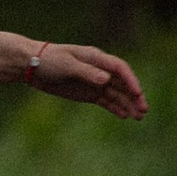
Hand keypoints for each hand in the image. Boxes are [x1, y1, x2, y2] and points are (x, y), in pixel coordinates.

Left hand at [29, 42, 146, 119]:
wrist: (32, 65)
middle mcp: (99, 70)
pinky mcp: (88, 93)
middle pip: (122, 83)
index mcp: (96, 58)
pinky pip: (106, 101)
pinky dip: (116, 108)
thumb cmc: (49, 60)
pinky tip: (125, 116)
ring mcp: (95, 82)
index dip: (131, 80)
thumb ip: (86, 72)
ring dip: (128, 104)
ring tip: (139, 117)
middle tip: (144, 110)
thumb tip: (106, 80)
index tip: (138, 93)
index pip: (120, 69)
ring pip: (117, 94)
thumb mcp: (67, 65)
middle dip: (135, 96)